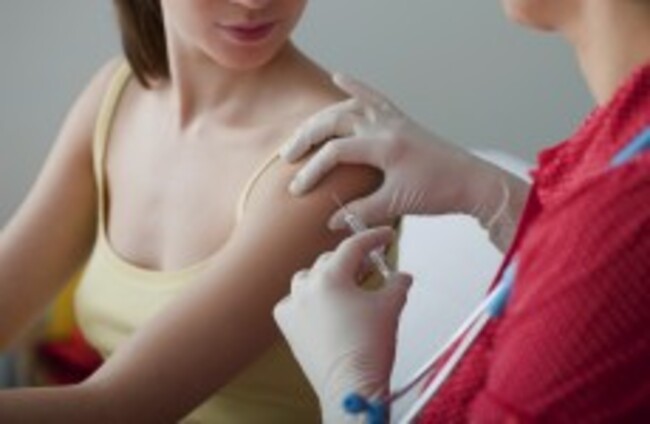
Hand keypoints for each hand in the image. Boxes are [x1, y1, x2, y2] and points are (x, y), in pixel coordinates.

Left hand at [274, 227, 411, 422]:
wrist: (350, 386)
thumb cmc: (369, 348)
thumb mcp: (390, 308)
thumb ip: (397, 284)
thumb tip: (403, 277)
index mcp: (331, 277)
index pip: (353, 247)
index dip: (372, 238)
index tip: (384, 236)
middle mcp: (307, 287)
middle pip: (330, 261)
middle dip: (351, 261)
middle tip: (370, 266)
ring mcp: (293, 306)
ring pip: (307, 278)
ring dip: (326, 278)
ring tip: (345, 287)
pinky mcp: (287, 325)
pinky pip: (293, 301)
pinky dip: (306, 300)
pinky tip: (321, 308)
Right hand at [281, 74, 486, 229]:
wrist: (473, 182)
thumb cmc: (439, 191)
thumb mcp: (397, 203)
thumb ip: (361, 211)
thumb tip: (330, 220)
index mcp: (385, 146)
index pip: (335, 152)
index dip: (312, 171)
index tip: (297, 190)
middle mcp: (386, 126)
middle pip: (334, 121)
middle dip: (306, 137)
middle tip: (287, 156)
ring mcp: (394, 120)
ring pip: (349, 106)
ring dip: (323, 116)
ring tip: (304, 130)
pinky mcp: (401, 121)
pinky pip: (374, 97)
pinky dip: (356, 86)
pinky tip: (340, 77)